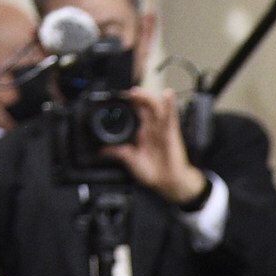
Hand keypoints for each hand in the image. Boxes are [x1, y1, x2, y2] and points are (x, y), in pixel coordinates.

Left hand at [99, 86, 203, 204]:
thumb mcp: (131, 162)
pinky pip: (172, 116)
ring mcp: (162, 129)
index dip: (127, 103)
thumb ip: (119, 154)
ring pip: (155, 107)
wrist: (169, 184)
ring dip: (146, 97)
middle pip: (144, 106)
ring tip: (137, 92)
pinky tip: (168, 95)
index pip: (135, 112)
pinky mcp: (172, 133)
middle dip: (135, 97)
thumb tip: (103, 150)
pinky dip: (170, 104)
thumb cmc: (154, 173)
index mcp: (142, 133)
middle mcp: (152, 128)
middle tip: (125, 93)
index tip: (117, 97)